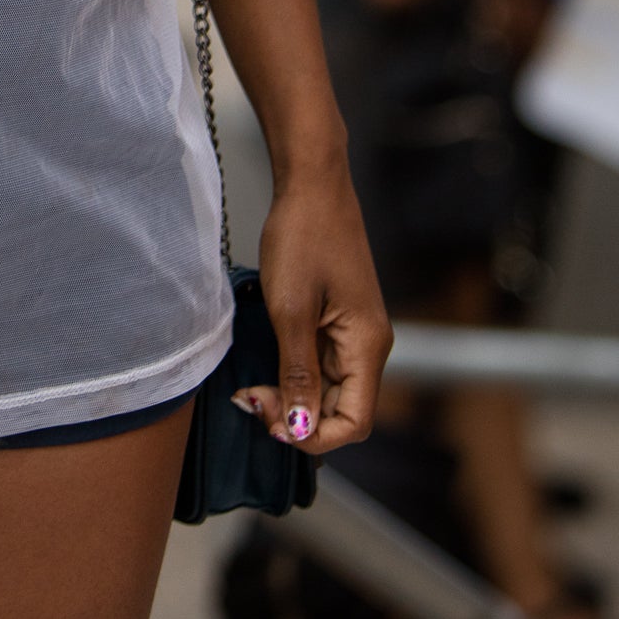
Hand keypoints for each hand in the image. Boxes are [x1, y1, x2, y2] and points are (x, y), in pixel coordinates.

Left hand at [237, 159, 391, 458]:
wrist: (311, 182)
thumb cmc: (303, 237)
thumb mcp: (291, 311)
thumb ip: (297, 374)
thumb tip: (300, 430)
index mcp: (367, 346)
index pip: (355, 422)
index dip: (314, 435)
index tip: (269, 419)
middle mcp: (368, 345)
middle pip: (340, 410)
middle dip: (296, 416)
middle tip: (250, 399)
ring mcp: (353, 332)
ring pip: (327, 389)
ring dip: (291, 395)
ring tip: (252, 385)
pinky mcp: (337, 319)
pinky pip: (320, 364)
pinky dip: (292, 372)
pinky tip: (264, 364)